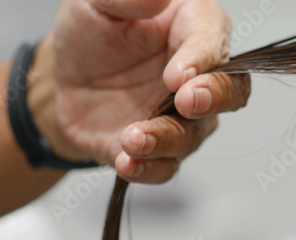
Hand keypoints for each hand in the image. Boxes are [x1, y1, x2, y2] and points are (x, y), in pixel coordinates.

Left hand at [32, 0, 250, 182]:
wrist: (65, 79)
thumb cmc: (91, 33)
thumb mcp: (97, 2)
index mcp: (192, 28)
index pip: (213, 41)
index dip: (202, 58)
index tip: (177, 73)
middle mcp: (199, 76)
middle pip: (231, 92)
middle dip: (213, 99)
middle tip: (186, 101)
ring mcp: (183, 117)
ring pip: (194, 134)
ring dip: (166, 139)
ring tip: (133, 137)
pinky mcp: (161, 149)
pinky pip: (165, 166)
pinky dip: (148, 168)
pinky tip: (127, 161)